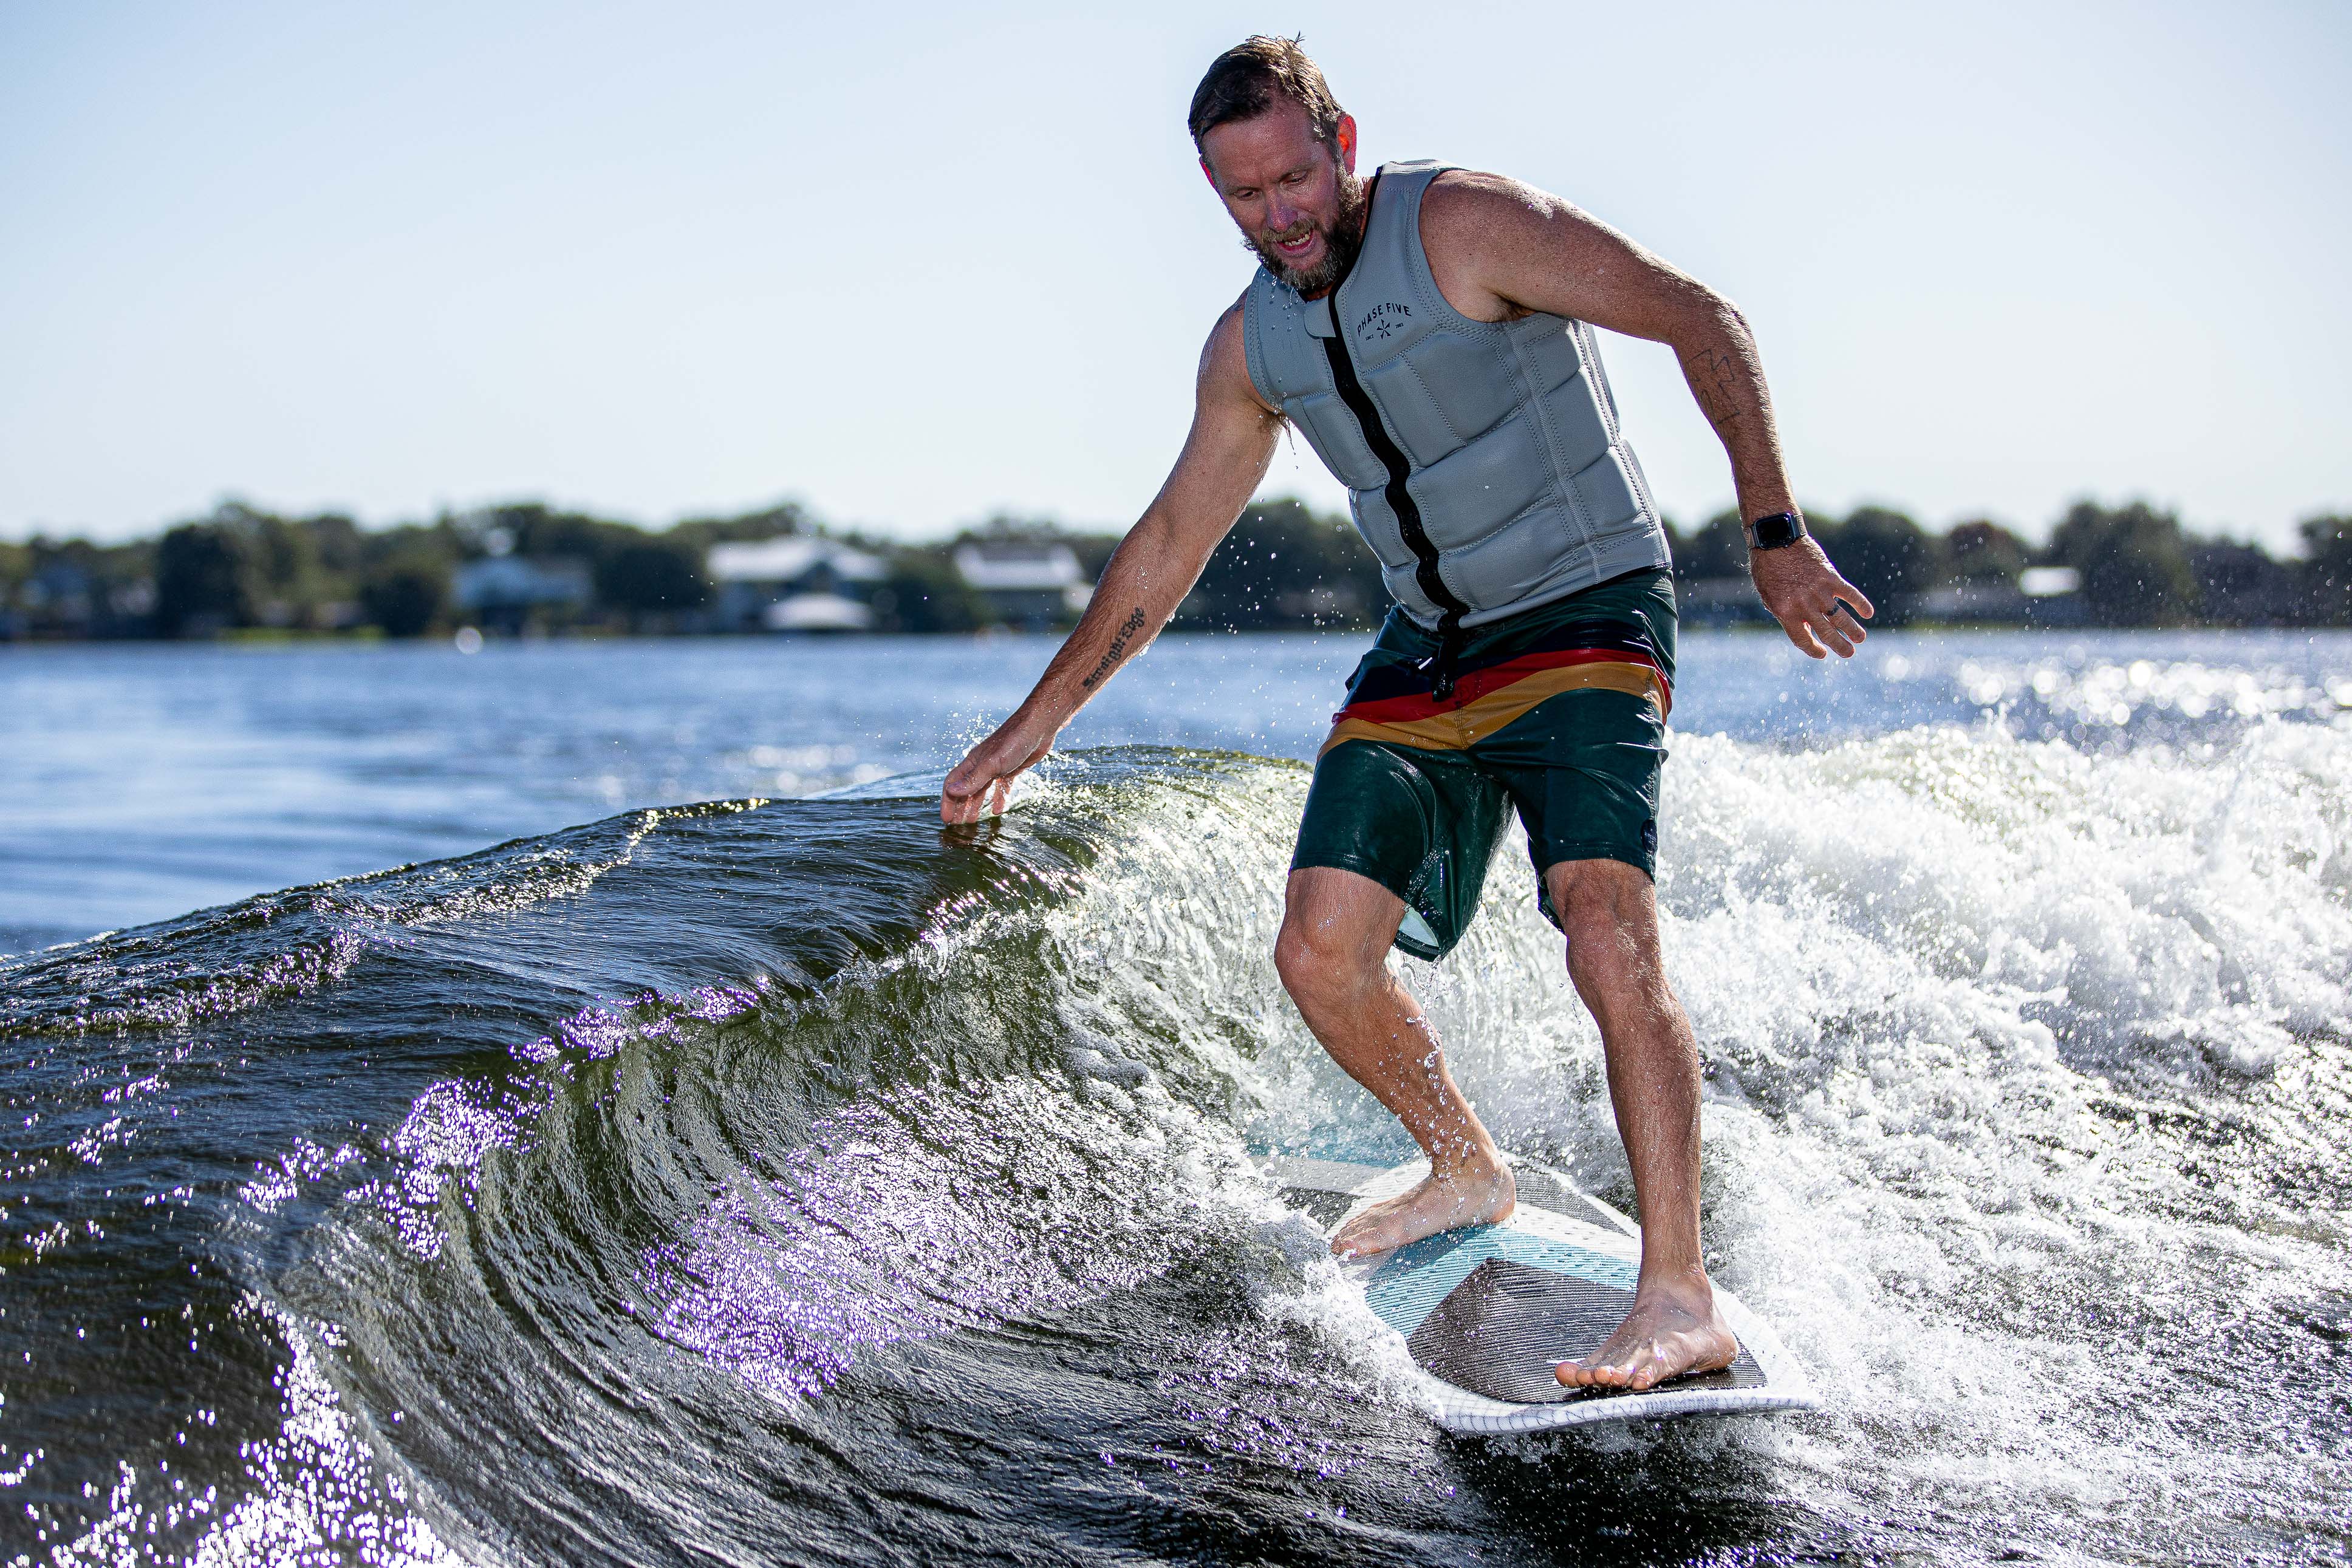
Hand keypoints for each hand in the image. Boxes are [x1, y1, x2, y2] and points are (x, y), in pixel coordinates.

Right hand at [940, 711, 1059, 824]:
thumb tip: (951, 792)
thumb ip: (973, 779)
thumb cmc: (1015, 741)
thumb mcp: (993, 764)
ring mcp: (996, 767)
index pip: (953, 784)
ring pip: (981, 789)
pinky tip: (997, 810)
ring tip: (972, 821)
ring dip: (975, 805)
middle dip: (959, 806)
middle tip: (957, 825)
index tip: (946, 819)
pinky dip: (998, 798)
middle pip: (965, 789)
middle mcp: (981, 765)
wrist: (1039, 726)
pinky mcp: (1011, 769)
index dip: (947, 802)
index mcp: (973, 762)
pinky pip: (1001, 787)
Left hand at [1750, 539, 1874, 658]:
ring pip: (1840, 617)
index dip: (1813, 650)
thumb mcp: (1770, 596)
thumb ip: (1787, 614)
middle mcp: (1804, 605)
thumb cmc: (1768, 569)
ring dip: (1853, 630)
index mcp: (1785, 612)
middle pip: (1826, 632)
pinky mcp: (1830, 577)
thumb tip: (1807, 631)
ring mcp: (1819, 592)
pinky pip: (1850, 594)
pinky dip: (1861, 604)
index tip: (1822, 654)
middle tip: (1849, 654)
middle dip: (1840, 645)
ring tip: (1860, 639)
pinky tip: (1868, 613)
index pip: (1802, 640)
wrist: (1776, 540)